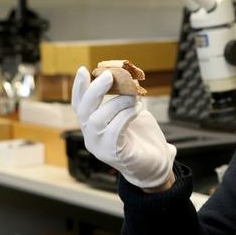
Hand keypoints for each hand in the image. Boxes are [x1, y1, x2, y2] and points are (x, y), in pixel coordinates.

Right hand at [71, 67, 175, 189]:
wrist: (156, 165)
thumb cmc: (143, 138)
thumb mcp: (132, 112)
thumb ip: (126, 97)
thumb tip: (128, 75)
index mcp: (93, 125)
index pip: (79, 105)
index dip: (79, 88)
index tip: (83, 70)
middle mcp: (92, 136)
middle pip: (84, 110)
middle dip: (95, 90)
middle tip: (109, 75)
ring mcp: (100, 146)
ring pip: (98, 119)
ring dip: (117, 102)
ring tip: (133, 97)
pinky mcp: (113, 154)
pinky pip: (114, 130)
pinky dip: (126, 115)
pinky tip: (138, 109)